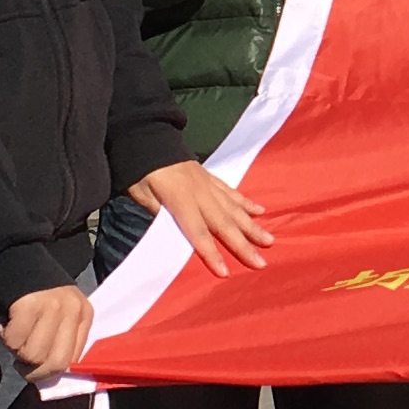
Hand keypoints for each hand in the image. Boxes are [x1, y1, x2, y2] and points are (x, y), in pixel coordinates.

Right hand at [0, 284, 95, 389]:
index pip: (74, 360)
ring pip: (33, 355)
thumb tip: (50, 374)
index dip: (51, 371)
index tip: (35, 368)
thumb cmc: (35, 294)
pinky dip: (4, 337)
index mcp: (84, 314)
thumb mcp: (60, 314)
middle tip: (20, 362)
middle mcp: (73, 310)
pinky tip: (5, 323)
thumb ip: (61, 339)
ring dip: (17, 351)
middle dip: (34, 371)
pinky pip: (15, 340)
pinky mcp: (29, 304)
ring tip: (14, 334)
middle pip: (56, 363)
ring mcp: (52, 306)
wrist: (14, 256)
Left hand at [133, 160, 269, 273]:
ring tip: (269, 241)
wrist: (148, 136)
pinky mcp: (210, 177)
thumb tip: (172, 234)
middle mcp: (200, 193)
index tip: (225, 272)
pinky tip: (259, 212)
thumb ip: (158, 213)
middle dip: (243, 245)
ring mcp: (208, 184)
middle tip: (261, 262)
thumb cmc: (139, 170)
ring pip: (234, 208)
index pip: (197, 232)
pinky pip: (232, 192)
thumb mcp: (140, 193)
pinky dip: (246, 203)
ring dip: (252, 226)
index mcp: (180, 199)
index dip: (211, 252)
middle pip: (224, 223)